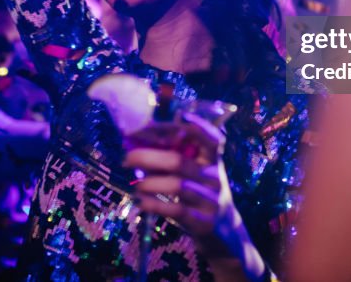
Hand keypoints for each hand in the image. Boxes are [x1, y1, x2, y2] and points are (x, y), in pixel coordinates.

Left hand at [124, 114, 251, 265]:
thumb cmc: (201, 194)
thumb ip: (176, 158)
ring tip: (136, 184)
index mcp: (213, 160)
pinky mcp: (203, 222)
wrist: (223, 233)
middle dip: (148, 157)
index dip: (198, 126)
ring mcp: (211, 200)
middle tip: (128, 158)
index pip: (212, 139)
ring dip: (149, 183)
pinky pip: (176, 210)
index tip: (181, 117)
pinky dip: (154, 204)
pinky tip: (141, 201)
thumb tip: (139, 144)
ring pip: (176, 185)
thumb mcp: (198, 174)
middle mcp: (215, 177)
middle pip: (179, 161)